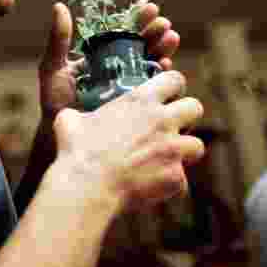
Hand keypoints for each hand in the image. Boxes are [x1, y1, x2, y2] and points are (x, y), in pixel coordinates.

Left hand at [37, 2, 180, 119]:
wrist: (60, 135)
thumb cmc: (55, 100)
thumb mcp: (53, 67)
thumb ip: (59, 39)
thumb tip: (59, 5)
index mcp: (104, 55)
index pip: (124, 32)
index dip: (138, 19)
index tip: (149, 7)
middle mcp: (120, 68)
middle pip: (143, 46)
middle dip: (156, 33)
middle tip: (164, 24)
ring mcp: (131, 87)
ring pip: (153, 64)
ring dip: (164, 50)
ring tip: (171, 39)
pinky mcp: (138, 106)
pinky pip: (155, 90)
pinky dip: (163, 77)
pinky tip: (166, 66)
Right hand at [53, 69, 205, 209]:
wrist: (87, 185)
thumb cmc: (76, 149)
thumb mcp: (69, 120)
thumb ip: (78, 113)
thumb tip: (70, 116)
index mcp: (141, 100)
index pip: (175, 79)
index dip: (173, 87)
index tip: (167, 97)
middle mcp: (162, 120)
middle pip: (195, 107)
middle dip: (187, 117)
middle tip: (171, 128)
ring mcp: (173, 148)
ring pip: (197, 146)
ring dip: (184, 153)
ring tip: (167, 160)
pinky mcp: (176, 177)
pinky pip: (183, 181)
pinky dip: (170, 184)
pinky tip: (154, 187)